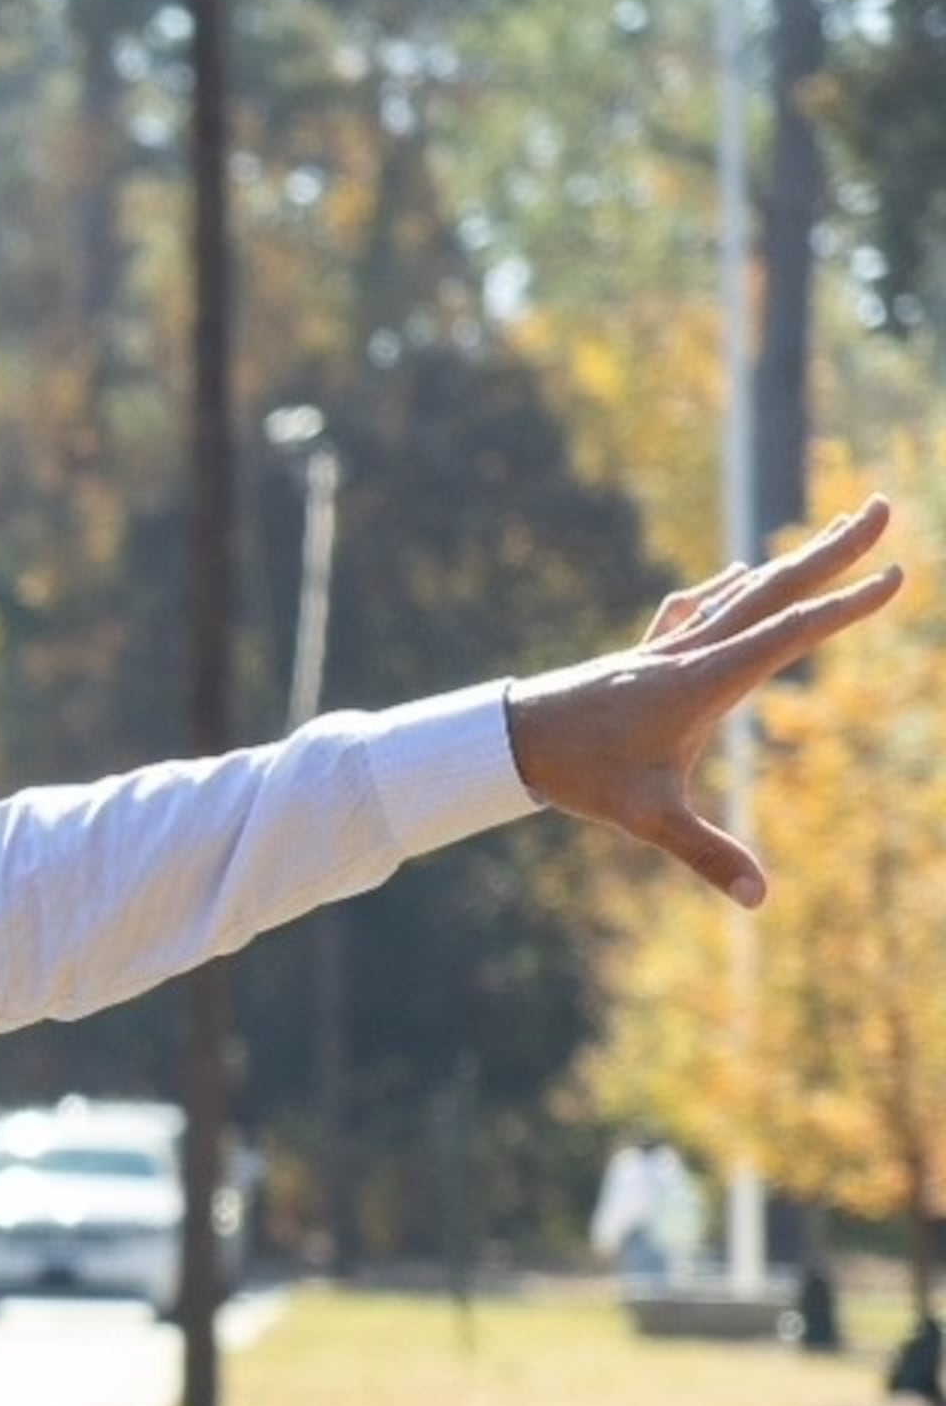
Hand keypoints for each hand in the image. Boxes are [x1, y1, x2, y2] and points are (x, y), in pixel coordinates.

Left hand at [504, 496, 904, 906]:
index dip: (847, 604)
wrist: (507, 739)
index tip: (897, 574)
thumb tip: (759, 899)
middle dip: (832, 549)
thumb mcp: (648, 819)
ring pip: (740, 594)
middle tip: (881, 507)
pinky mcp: (643, 657)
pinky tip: (732, 575)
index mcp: (707, 680)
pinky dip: (723, 590)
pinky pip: (693, 610)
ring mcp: (667, 649)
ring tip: (830, 530)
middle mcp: (692, 652)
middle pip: (775, 589)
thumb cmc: (580, 776)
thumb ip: (707, 855)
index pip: (791, 632)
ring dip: (789, 562)